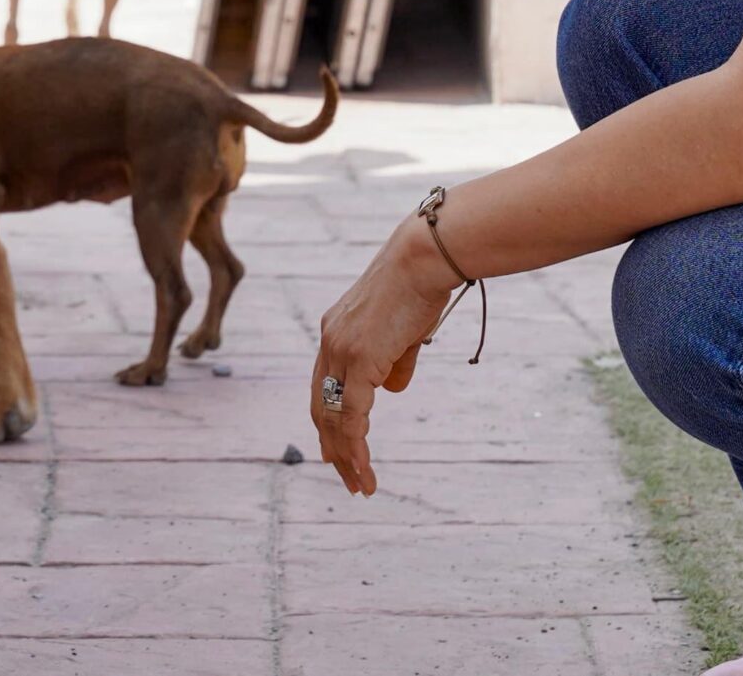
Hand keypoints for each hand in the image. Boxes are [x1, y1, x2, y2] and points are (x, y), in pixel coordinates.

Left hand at [310, 217, 455, 494]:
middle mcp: (330, 342)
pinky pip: (353, 414)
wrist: (422, 258)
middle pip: (321, 406)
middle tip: (344, 477)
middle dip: (333, 446)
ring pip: (334, 416)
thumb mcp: (403, 330)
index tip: (335, 450)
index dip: (329, 420)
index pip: (324, 385)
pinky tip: (363, 467)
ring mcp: (341, 350)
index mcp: (335, 331)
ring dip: (345, 455)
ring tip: (359, 484)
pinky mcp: (359, 359)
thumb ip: (393, 361)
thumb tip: (391, 391)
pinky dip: (355, 445)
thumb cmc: (420, 286)